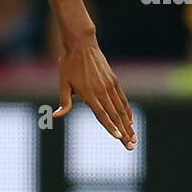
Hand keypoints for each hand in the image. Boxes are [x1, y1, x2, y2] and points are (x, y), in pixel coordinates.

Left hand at [53, 33, 136, 148]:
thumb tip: (57, 116)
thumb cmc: (68, 65)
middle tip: (130, 146)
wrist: (81, 44)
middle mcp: (102, 91)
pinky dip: (127, 111)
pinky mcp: (114, 81)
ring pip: (121, 109)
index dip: (110, 127)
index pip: (102, 114)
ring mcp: (110, 86)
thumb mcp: (63, 83)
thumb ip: (65, 102)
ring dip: (128, 125)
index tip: (118, 137)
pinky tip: (131, 121)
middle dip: (123, 132)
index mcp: (89, 94)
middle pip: (115, 115)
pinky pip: (122, 99)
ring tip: (134, 138)